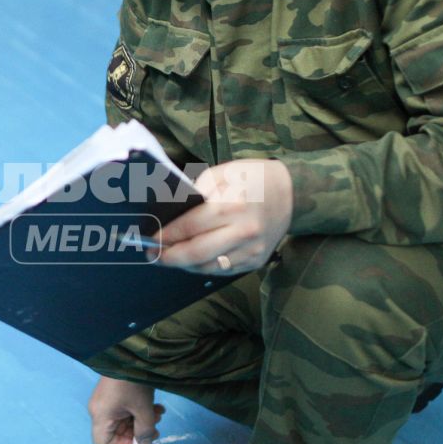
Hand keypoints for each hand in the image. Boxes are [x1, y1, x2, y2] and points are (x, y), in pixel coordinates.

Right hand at [89, 376, 162, 443]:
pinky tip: (155, 405)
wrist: (131, 352)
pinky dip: (138, 410)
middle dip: (137, 431)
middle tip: (156, 427)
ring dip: (141, 420)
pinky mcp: (112, 393)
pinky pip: (123, 409)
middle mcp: (98, 409)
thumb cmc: (133, 383)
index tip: (141, 440)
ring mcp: (105, 400)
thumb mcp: (143, 409)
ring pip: (122, 420)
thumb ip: (144, 431)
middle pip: (115, 431)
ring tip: (158, 413)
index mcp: (101, 415)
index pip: (102, 442)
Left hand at [155, 159, 293, 275]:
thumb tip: (170, 212)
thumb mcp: (223, 174)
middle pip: (197, 253)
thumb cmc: (253, 178)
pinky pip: (223, 270)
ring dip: (185, 264)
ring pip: (209, 267)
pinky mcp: (256, 261)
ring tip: (170, 257)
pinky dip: (204, 266)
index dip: (167, 235)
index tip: (150, 238)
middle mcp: (244, 231)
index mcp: (233, 205)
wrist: (292, 193)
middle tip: (153, 254)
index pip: (190, 227)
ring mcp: (252, 250)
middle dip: (170, 256)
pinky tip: (192, 259)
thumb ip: (197, 193)